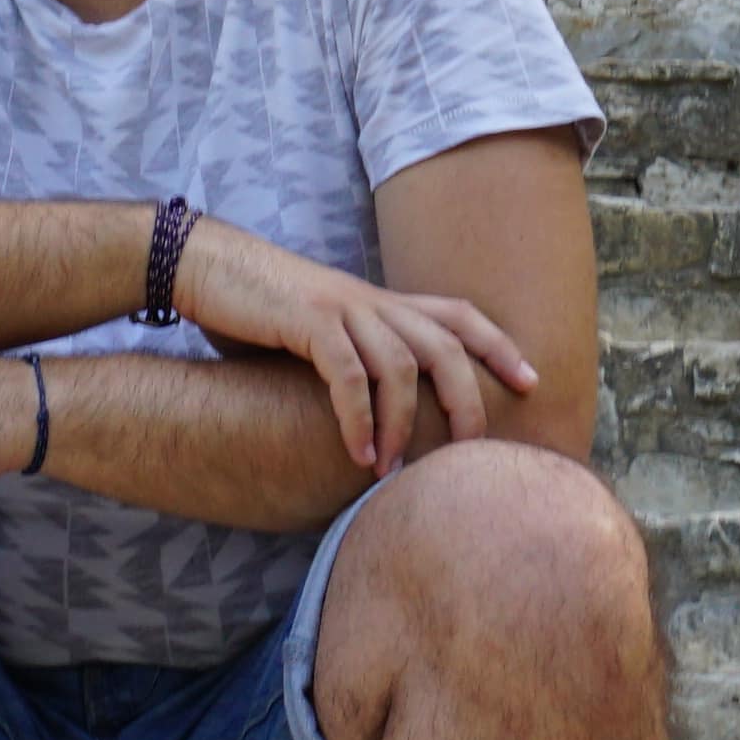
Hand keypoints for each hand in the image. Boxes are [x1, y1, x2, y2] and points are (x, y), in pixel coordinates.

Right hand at [171, 218, 540, 474]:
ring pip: (400, 366)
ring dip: (402, 426)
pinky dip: (358, 419)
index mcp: (381, 301)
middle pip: (445, 344)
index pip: (458, 314)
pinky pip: (348, 376)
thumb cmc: (261, 307)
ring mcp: (342, 308)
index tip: (532, 380)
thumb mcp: (322, 330)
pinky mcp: (308, 321)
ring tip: (392, 473)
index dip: (499, 344)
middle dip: (467, 399)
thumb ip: (355, 360)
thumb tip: (377, 415)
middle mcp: (371, 301)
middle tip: (471, 453)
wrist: (208, 266)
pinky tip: (357, 455)